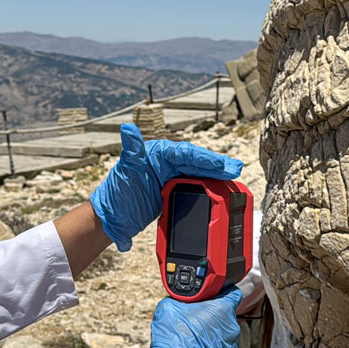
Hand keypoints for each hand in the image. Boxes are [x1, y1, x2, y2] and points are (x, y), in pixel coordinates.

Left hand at [90, 124, 241, 251]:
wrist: (112, 218)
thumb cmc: (116, 193)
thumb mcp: (125, 170)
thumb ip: (131, 149)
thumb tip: (127, 128)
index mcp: (157, 153)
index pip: (186, 153)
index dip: (205, 159)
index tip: (221, 165)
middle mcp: (166, 161)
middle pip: (196, 161)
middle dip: (217, 165)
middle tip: (235, 169)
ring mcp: (170, 174)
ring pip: (198, 171)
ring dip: (216, 174)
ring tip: (234, 175)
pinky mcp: (173, 187)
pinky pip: (195, 182)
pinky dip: (209, 184)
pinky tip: (221, 187)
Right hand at [139, 287, 243, 347]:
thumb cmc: (175, 338)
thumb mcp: (170, 307)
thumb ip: (182, 299)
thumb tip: (180, 299)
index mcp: (223, 310)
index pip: (233, 294)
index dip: (224, 293)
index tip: (215, 296)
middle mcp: (232, 329)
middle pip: (225, 318)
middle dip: (212, 319)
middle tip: (195, 322)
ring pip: (223, 339)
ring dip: (212, 338)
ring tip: (194, 342)